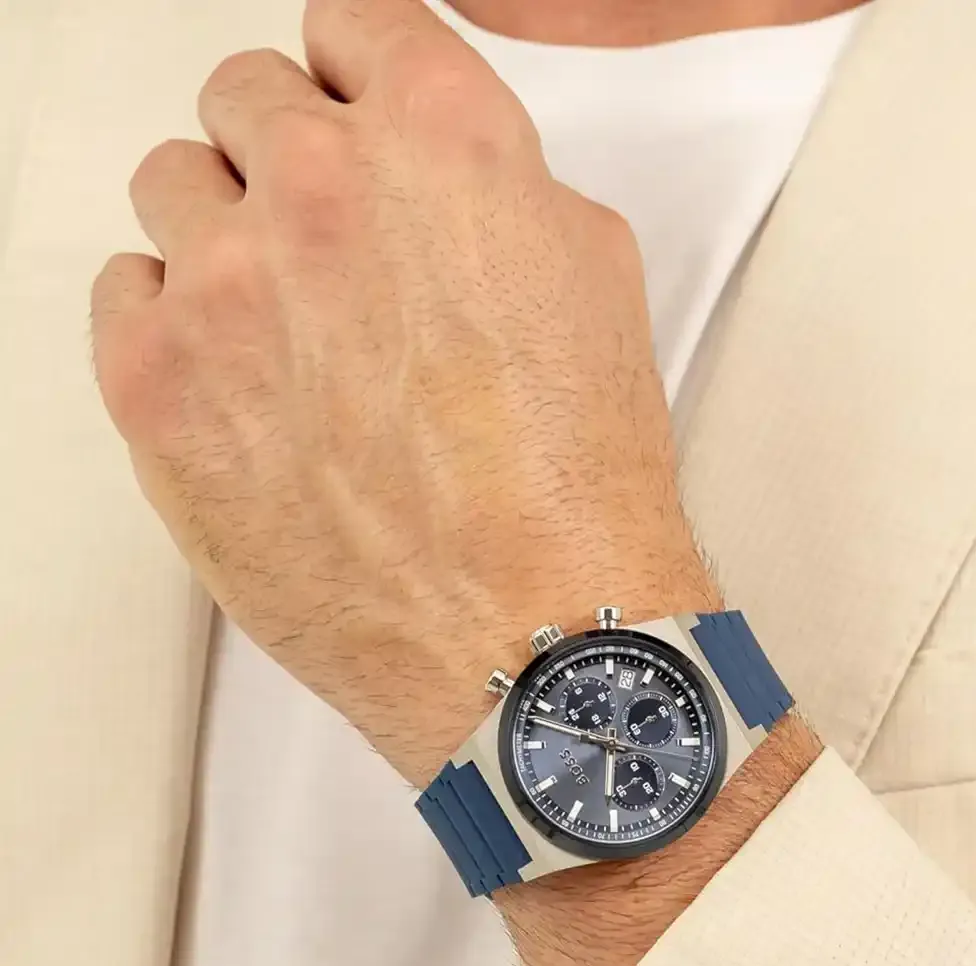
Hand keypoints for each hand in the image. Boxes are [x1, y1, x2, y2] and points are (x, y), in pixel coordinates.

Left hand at [90, 0, 716, 785]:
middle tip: (327, 247)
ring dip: (225, 239)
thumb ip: (499, 194)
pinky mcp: (157, 384)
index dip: (358, 78)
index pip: (353, 27)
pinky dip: (170, 323)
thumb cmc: (575, 488)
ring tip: (288, 335)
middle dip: (290, 161)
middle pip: (246, 102)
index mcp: (444, 141)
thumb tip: (439, 188)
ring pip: (174, 190)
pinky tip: (241, 386)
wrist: (529, 634)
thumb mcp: (592, 287)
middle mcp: (325, 189)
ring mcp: (227, 283)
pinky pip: (121, 293)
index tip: (352, 114)